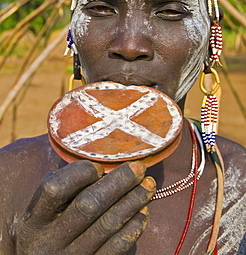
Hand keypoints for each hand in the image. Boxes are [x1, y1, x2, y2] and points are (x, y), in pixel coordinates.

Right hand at [16, 160, 155, 253]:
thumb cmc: (49, 230)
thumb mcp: (44, 213)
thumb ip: (64, 188)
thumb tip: (101, 160)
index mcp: (33, 220)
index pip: (54, 189)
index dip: (79, 172)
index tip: (98, 166)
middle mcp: (48, 242)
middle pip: (87, 205)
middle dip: (118, 182)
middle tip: (138, 166)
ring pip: (107, 224)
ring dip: (133, 200)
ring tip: (148, 184)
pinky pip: (117, 247)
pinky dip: (134, 226)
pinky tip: (143, 211)